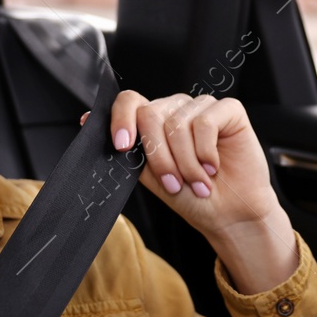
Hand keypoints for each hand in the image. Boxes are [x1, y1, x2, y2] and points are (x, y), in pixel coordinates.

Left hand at [81, 91, 285, 251]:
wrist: (229, 215)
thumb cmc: (192, 197)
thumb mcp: (152, 176)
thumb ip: (128, 149)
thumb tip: (87, 121)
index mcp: (155, 121)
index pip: (130, 101)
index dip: (121, 119)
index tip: (121, 146)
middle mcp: (176, 109)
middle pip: (151, 115)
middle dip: (159, 157)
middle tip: (174, 183)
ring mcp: (202, 107)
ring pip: (177, 124)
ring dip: (186, 163)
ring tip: (198, 182)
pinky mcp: (229, 110)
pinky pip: (206, 122)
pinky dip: (206, 152)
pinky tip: (213, 167)